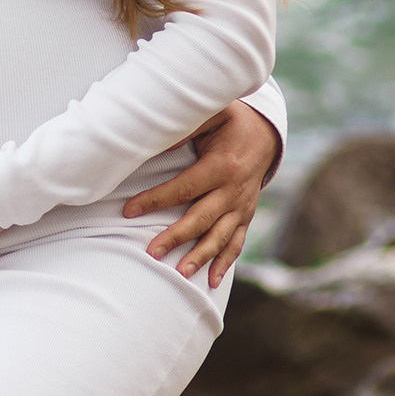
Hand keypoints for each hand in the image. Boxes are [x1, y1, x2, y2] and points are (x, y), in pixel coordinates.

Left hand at [122, 101, 279, 285]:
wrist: (266, 135)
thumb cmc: (232, 122)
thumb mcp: (213, 115)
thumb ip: (185, 127)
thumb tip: (154, 142)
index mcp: (222, 166)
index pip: (184, 187)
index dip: (156, 200)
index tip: (128, 210)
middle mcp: (234, 190)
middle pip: (201, 218)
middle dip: (176, 237)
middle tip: (152, 253)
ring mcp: (242, 206)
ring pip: (220, 237)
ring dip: (200, 256)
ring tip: (180, 274)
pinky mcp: (246, 216)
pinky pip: (236, 242)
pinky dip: (225, 262)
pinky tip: (211, 281)